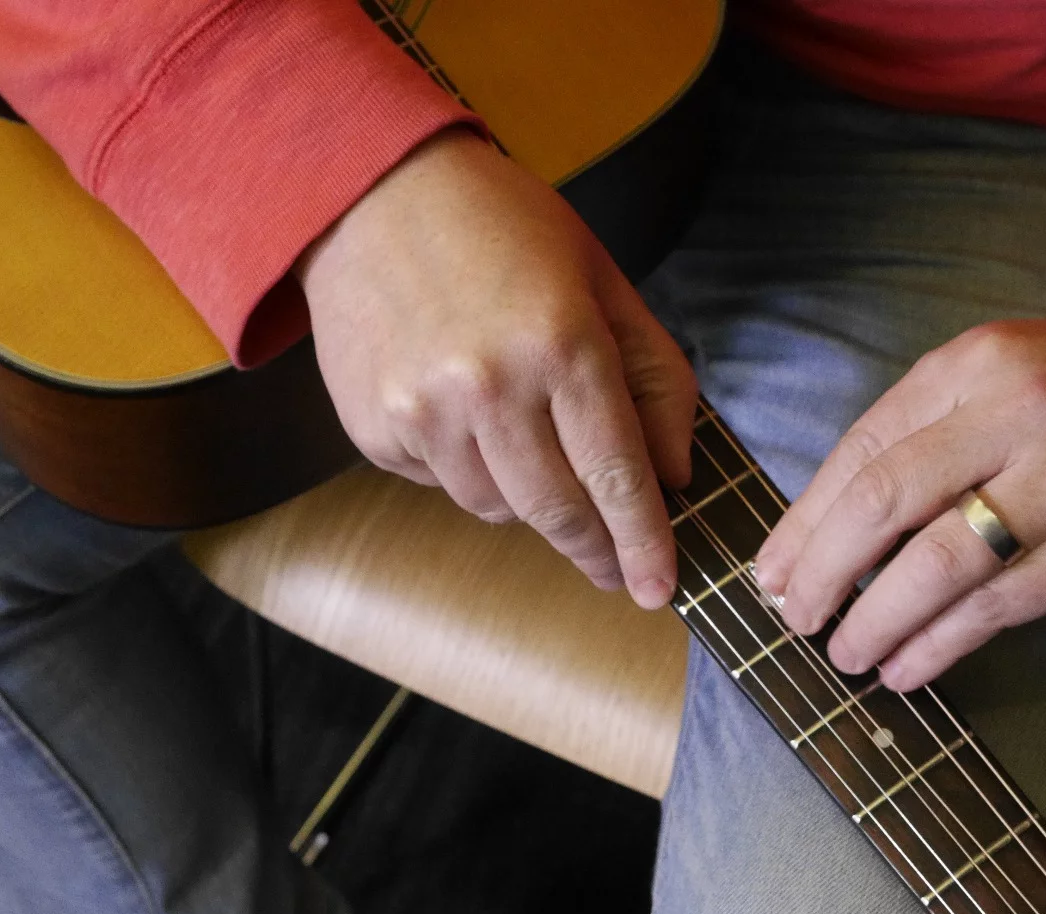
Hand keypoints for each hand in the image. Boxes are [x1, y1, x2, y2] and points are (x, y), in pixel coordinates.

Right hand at [297, 129, 696, 608]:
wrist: (370, 194)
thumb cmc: (504, 229)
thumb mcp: (602, 282)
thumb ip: (654, 378)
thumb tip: (674, 477)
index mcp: (561, 344)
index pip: (616, 473)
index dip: (643, 541)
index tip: (660, 588)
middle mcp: (488, 387)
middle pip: (557, 512)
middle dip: (595, 549)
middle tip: (616, 568)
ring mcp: (422, 413)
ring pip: (497, 509)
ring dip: (527, 500)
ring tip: (528, 443)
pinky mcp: (375, 428)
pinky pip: (440, 485)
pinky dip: (466, 469)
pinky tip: (464, 412)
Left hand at [753, 310, 1045, 689]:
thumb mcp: (1006, 375)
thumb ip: (926, 432)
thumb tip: (830, 525)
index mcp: (974, 365)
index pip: (862, 449)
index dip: (805, 520)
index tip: (771, 570)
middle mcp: (1014, 415)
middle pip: (883, 502)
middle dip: (822, 571)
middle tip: (794, 618)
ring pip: (936, 565)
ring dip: (875, 620)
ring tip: (845, 653)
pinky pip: (997, 608)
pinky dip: (939, 645)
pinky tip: (907, 667)